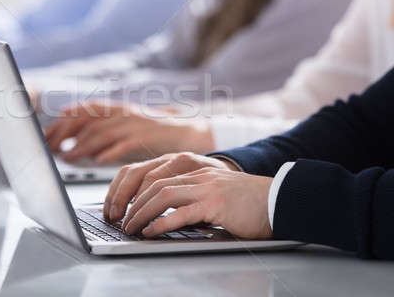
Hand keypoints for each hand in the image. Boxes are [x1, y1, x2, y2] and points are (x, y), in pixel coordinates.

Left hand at [45, 102, 214, 163]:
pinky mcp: (146, 137)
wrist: (190, 131)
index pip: (86, 110)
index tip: (49, 130)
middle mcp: (124, 113)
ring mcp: (135, 124)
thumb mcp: (129, 127)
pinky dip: (108, 152)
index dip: (65, 119)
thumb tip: (76, 144)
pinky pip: (123, 144)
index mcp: (119, 109)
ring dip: (81, 146)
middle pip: (88, 121)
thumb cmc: (156, 134)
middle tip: (51, 147)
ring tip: (67, 158)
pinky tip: (96, 160)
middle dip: (66, 134)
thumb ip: (106, 132)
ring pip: (101, 133)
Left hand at [122, 168, 272, 239]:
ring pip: (163, 195)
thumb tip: (167, 217)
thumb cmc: (251, 203)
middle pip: (153, 184)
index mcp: (196, 171)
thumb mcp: (216, 195)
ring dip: (141, 212)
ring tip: (131, 228)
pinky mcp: (216, 204)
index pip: (154, 175)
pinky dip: (162, 223)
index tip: (123, 207)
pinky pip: (182, 213)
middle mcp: (198, 175)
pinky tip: (151, 231)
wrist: (281, 201)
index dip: (134, 191)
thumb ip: (193, 200)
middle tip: (121, 220)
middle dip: (132, 203)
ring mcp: (207, 187)